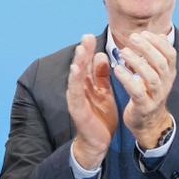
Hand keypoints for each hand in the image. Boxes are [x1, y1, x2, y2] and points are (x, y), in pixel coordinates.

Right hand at [66, 34, 117, 169]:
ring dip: (78, 63)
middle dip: (83, 52)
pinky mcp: (77, 110)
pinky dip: (75, 81)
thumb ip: (101, 75)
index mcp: (87, 85)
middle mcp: (79, 90)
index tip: (90, 36)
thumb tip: (101, 55)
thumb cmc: (100, 117)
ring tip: (80, 50)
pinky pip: (75, 93)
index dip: (88, 51)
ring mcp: (76, 99)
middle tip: (86, 37)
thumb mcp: (104, 92)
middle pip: (80, 68)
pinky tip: (76, 70)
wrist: (98, 142)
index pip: (86, 65)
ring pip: (76, 78)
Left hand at [112, 31, 175, 148]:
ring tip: (124, 52)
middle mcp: (165, 84)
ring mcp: (156, 96)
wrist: (149, 123)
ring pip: (151, 77)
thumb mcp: (156, 73)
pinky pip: (137, 91)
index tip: (144, 33)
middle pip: (161, 63)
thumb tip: (160, 35)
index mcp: (169, 74)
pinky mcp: (144, 107)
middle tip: (132, 38)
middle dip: (147, 48)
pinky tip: (117, 69)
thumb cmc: (149, 93)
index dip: (158, 42)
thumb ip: (157, 55)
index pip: (170, 54)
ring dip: (137, 62)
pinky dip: (128, 79)